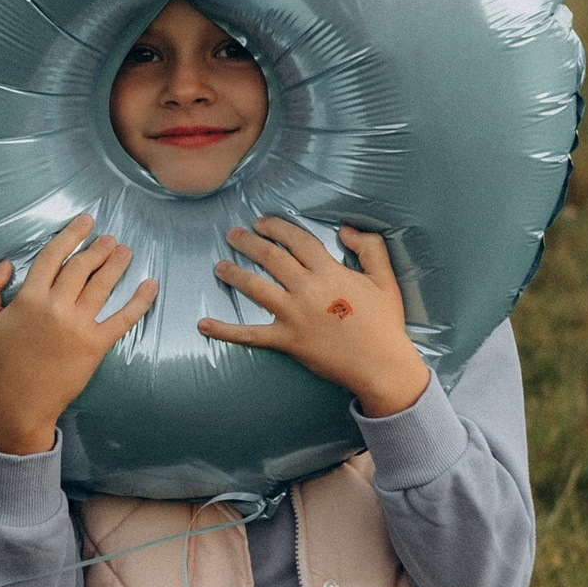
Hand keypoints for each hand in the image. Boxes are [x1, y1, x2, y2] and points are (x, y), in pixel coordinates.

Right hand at [0, 214, 158, 454]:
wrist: (21, 401)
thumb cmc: (2, 361)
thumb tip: (5, 263)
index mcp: (29, 298)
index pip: (52, 257)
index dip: (70, 235)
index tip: (85, 222)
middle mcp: (56, 307)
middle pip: (81, 267)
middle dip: (98, 248)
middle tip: (110, 239)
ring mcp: (78, 326)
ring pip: (102, 286)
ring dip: (116, 264)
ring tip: (125, 251)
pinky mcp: (96, 345)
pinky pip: (122, 319)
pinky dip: (139, 301)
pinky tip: (150, 285)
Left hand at [196, 218, 430, 416]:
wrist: (381, 364)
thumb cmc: (384, 323)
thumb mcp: (385, 279)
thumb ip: (370, 247)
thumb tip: (345, 229)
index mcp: (329, 271)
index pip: (297, 240)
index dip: (276, 227)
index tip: (261, 221)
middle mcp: (307, 288)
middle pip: (271, 257)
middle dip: (248, 242)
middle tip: (232, 234)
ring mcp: (293, 314)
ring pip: (255, 287)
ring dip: (234, 273)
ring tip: (219, 265)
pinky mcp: (286, 340)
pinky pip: (249, 334)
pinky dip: (224, 330)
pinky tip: (203, 324)